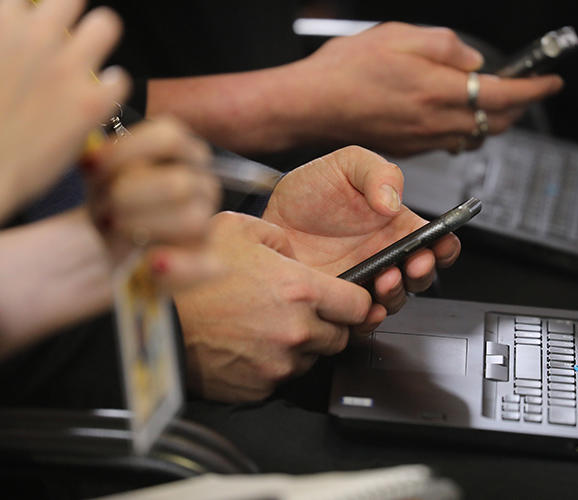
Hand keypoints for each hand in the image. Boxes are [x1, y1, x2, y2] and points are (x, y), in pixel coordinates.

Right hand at [0, 0, 129, 220]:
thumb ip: (1, 40)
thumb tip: (11, 35)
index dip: (33, 10)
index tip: (33, 23)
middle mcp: (34, 35)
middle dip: (68, 12)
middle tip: (62, 39)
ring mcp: (65, 67)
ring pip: (106, 23)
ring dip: (98, 39)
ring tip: (86, 60)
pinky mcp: (90, 103)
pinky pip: (121, 79)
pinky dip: (112, 89)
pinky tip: (97, 101)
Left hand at [84, 118, 221, 291]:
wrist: (106, 250)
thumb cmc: (107, 205)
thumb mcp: (99, 172)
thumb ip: (103, 149)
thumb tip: (94, 127)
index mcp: (184, 155)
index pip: (171, 137)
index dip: (128, 151)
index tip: (91, 169)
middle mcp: (203, 185)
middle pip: (178, 182)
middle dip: (131, 197)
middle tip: (104, 209)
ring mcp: (207, 224)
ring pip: (191, 220)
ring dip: (144, 227)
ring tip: (116, 232)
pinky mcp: (204, 262)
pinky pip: (207, 264)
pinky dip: (179, 266)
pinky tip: (152, 263)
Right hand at [173, 211, 371, 401]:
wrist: (154, 320)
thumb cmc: (191, 274)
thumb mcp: (238, 229)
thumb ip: (281, 237)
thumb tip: (297, 254)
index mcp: (300, 290)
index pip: (359, 305)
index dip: (354, 301)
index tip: (345, 299)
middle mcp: (297, 330)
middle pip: (340, 336)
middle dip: (327, 324)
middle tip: (299, 312)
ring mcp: (279, 363)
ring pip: (311, 358)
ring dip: (299, 345)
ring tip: (265, 326)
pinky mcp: (261, 387)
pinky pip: (281, 377)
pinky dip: (273, 364)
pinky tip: (249, 344)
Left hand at [263, 146, 460, 330]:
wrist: (268, 220)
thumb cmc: (308, 193)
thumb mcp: (345, 166)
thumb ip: (377, 174)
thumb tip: (393, 202)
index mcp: (396, 226)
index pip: (435, 241)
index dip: (445, 245)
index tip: (442, 243)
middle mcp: (385, 257)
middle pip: (421, 275)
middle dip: (424, 272)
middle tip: (415, 263)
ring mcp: (365, 281)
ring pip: (396, 299)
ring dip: (397, 294)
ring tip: (386, 278)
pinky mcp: (341, 301)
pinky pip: (362, 319)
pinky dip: (368, 318)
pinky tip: (365, 307)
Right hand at [292, 22, 562, 155]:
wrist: (312, 104)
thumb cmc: (346, 70)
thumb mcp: (400, 36)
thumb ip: (445, 46)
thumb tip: (471, 60)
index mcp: (439, 90)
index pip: (504, 94)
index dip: (534, 89)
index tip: (550, 82)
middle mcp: (436, 122)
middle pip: (496, 122)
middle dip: (519, 106)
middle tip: (526, 88)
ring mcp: (424, 140)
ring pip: (476, 137)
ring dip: (493, 120)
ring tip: (493, 100)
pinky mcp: (410, 149)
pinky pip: (451, 143)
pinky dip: (466, 130)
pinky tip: (455, 114)